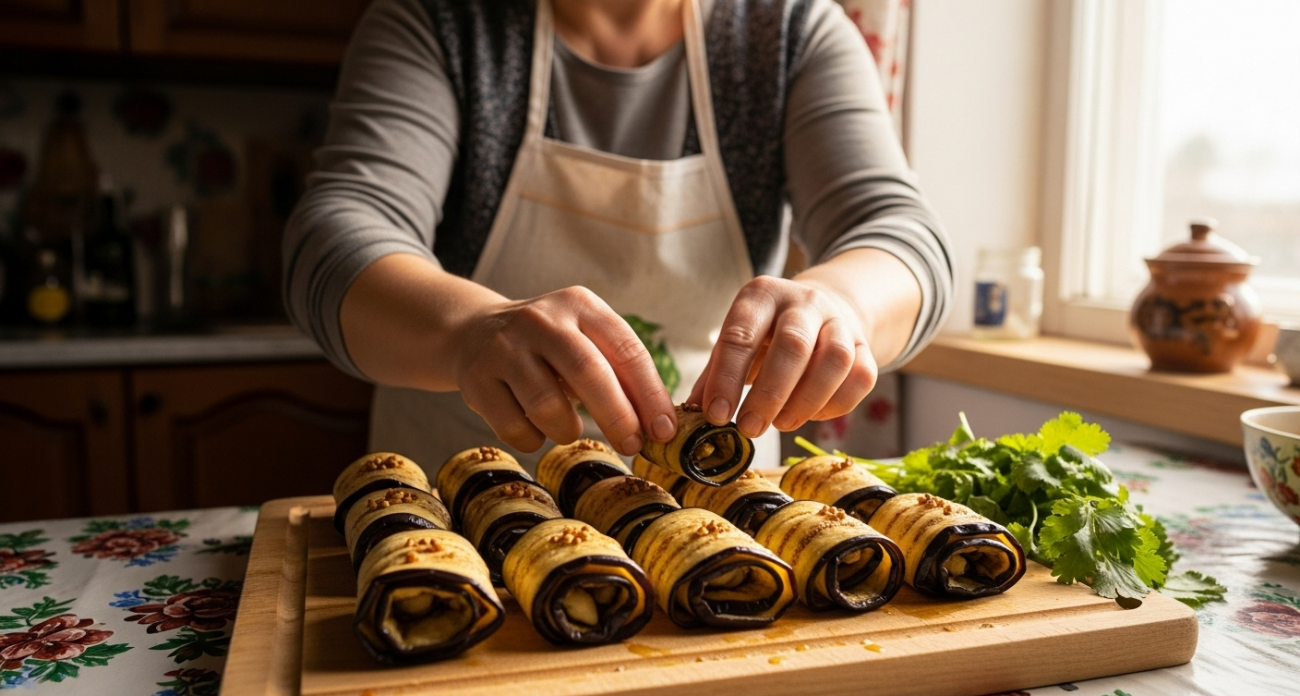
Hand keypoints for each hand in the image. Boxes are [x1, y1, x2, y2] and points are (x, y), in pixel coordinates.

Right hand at [454, 286, 677, 454]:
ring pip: (547, 405)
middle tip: (632, 445)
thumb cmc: (548, 346)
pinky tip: (535, 427)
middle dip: (618, 417)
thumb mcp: (584, 339)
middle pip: (589, 372)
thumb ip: (619, 373)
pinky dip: (534, 439)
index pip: (626, 349)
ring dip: (568, 430)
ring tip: (570, 429)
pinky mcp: (476, 379)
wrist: (473, 331)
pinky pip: (514, 427)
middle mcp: (541, 320)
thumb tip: (658, 425)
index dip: (650, 394)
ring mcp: (504, 348)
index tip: (664, 429)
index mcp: (579, 304)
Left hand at [688, 276, 876, 437]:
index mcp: (761, 296)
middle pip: (793, 346)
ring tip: (781, 424)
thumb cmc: (768, 334)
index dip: (727, 378)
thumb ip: (715, 374)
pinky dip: (836, 404)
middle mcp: (803, 302)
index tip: (715, 415)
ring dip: (806, 400)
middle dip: (769, 394)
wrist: (826, 306)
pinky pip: (862, 377)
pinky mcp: (865, 345)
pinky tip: (812, 415)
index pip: (741, 335)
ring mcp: (839, 321)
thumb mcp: (738, 340)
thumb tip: (690, 415)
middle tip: (749, 428)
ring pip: (834, 360)